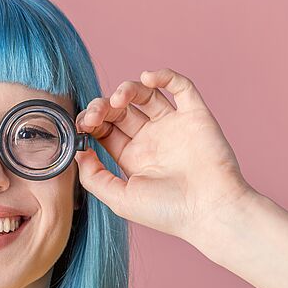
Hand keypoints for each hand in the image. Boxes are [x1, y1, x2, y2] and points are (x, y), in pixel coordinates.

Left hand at [74, 68, 256, 244]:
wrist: (209, 210)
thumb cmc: (167, 211)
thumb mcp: (119, 199)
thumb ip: (93, 177)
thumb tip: (78, 152)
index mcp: (132, 158)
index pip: (105, 128)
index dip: (91, 121)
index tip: (83, 124)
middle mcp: (151, 139)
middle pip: (120, 110)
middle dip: (103, 106)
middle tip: (96, 113)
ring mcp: (173, 126)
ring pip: (146, 94)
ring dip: (127, 89)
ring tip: (119, 99)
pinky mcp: (196, 116)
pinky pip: (181, 87)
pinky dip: (164, 76)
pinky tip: (148, 79)